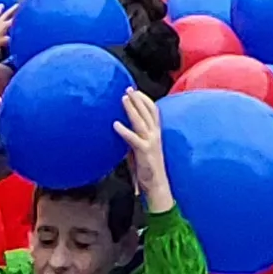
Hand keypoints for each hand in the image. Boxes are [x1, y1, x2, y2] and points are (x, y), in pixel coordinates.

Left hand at [116, 88, 173, 211]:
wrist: (157, 184)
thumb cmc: (147, 166)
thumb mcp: (141, 147)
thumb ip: (135, 136)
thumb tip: (122, 126)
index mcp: (156, 132)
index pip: (153, 110)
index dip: (144, 99)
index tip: (135, 90)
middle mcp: (155, 135)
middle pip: (147, 112)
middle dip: (138, 99)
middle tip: (128, 88)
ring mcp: (151, 142)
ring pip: (141, 121)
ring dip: (132, 109)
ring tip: (123, 98)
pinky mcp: (144, 151)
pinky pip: (133, 139)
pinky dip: (124, 131)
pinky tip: (115, 124)